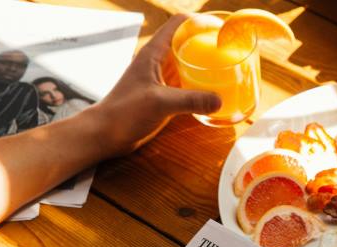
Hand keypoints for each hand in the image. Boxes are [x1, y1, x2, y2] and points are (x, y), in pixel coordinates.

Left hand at [94, 14, 220, 157]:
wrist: (106, 134)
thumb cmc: (124, 112)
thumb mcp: (160, 102)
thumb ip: (190, 100)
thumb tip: (219, 100)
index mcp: (153, 53)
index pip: (179, 24)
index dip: (200, 22)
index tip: (220, 30)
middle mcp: (158, 62)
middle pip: (187, 43)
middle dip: (207, 44)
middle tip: (230, 51)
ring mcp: (161, 79)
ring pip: (187, 64)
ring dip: (205, 65)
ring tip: (227, 69)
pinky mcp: (163, 96)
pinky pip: (186, 84)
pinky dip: (200, 85)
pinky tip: (213, 93)